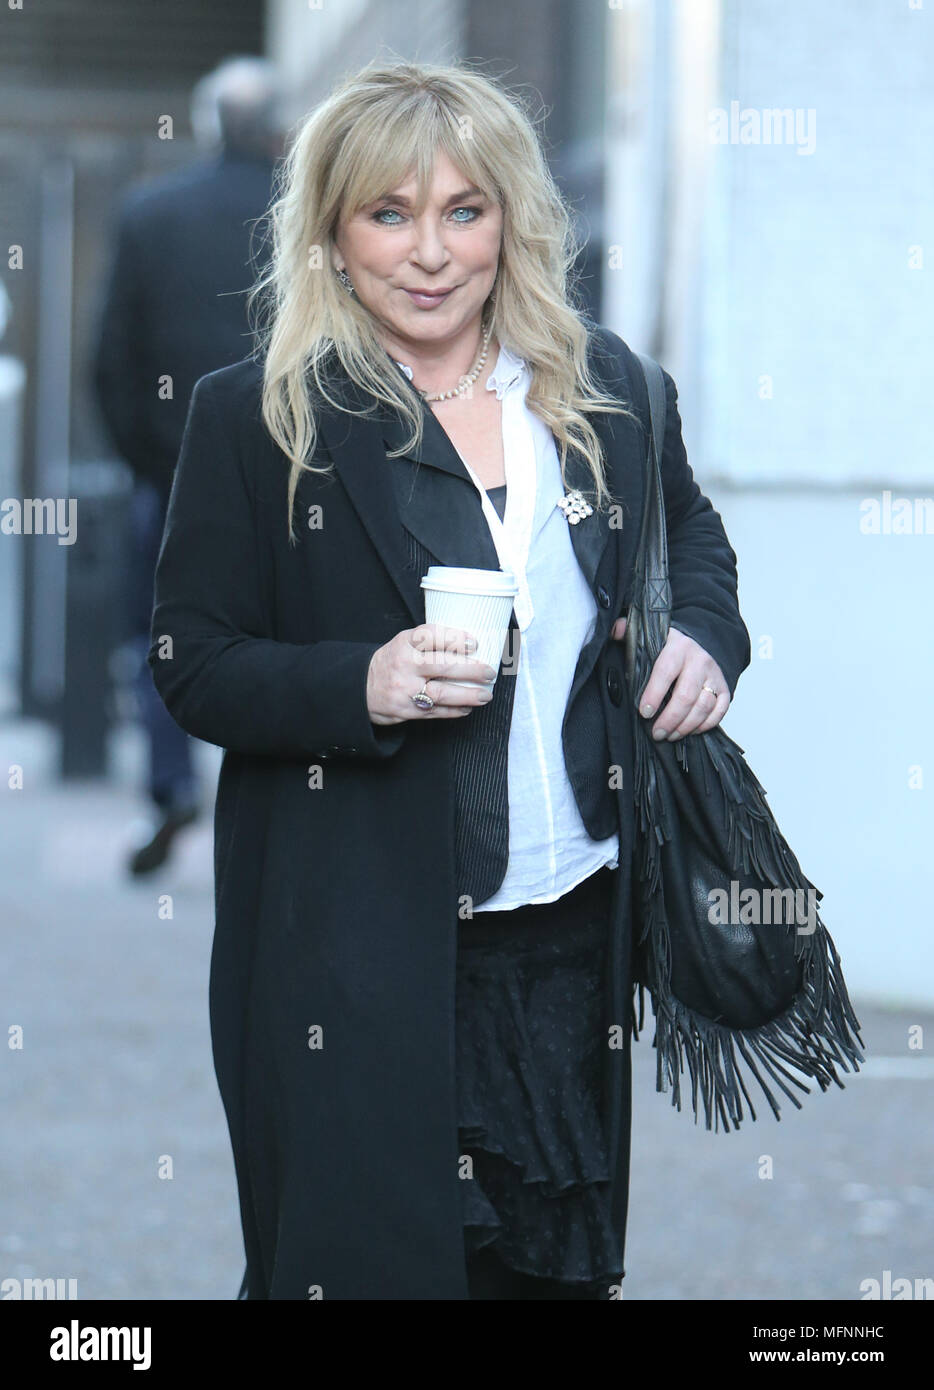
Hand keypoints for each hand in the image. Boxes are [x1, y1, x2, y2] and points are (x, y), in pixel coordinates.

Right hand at [367, 623, 498, 723]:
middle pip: (443, 665)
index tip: (474, 643)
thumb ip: (429, 643)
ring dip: (468, 695)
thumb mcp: (403, 643)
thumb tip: (470, 646)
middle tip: (489, 672)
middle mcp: (405, 665)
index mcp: (404, 643)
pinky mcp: (407, 710)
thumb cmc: (392, 662)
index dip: (455, 638)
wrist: (361, 688)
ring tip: (485, 695)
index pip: (431, 636)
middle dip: (471, 669)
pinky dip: (455, 710)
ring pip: (442, 692)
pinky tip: (468, 707)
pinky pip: (436, 711)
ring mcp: (405, 689)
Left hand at [610, 617, 729, 739]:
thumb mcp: (647, 635)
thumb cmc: (668, 647)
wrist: (698, 642)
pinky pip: (720, 711)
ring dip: (686, 726)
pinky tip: (690, 731)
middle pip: (686, 696)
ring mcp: (714, 675)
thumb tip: (611, 629)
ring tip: (670, 735)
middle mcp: (699, 660)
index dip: (654, 694)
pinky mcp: (724, 688)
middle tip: (656, 733)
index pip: (665, 672)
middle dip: (670, 719)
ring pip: (703, 706)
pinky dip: (706, 725)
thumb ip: (627, 632)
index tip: (644, 712)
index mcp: (677, 647)